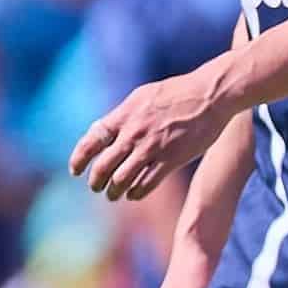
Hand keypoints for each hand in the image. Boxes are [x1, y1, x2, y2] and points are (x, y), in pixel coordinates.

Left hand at [73, 63, 235, 203]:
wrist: (211, 95)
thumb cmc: (178, 93)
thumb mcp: (142, 96)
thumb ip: (122, 116)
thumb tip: (102, 131)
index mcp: (124, 116)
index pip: (91, 142)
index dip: (79, 160)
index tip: (75, 171)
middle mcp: (134, 134)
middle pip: (103, 166)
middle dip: (96, 181)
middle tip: (97, 187)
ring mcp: (152, 148)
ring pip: (122, 179)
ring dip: (114, 191)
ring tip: (114, 195)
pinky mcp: (172, 159)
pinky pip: (146, 184)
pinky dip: (136, 193)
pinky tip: (135, 194)